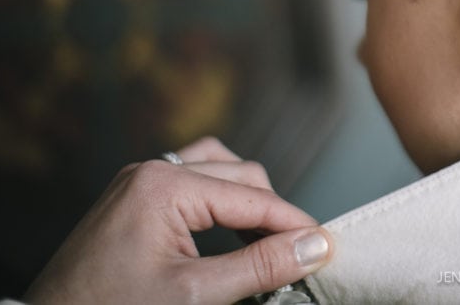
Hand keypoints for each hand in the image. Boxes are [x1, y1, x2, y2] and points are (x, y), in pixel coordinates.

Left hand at [25, 140, 332, 304]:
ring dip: (247, 199)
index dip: (296, 224)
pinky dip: (217, 200)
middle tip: (299, 255)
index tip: (328, 248)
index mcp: (164, 184)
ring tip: (266, 240)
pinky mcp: (131, 199)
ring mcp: (138, 182)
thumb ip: (260, 266)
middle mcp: (151, 170)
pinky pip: (190, 180)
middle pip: (241, 176)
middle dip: (273, 215)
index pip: (253, 197)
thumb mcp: (195, 296)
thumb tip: (316, 247)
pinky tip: (227, 232)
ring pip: (218, 169)